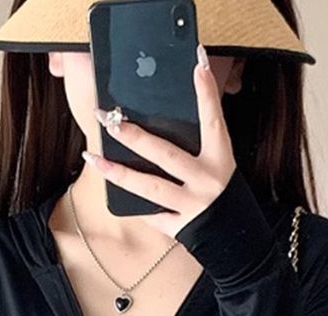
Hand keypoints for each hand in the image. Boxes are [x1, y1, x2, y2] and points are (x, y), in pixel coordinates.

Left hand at [82, 43, 237, 240]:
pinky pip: (151, 214)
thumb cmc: (221, 194)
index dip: (206, 93)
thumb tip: (160, 120)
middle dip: (135, 137)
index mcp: (220, 159)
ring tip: (93, 157)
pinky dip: (135, 205)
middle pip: (166, 154)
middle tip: (110, 121)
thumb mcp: (218, 165)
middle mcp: (207, 181)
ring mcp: (192, 206)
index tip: (197, 64)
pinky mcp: (179, 227)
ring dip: (118, 172)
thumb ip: (198, 144)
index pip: (213, 120)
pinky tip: (113, 190)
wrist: (234, 239)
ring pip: (149, 186)